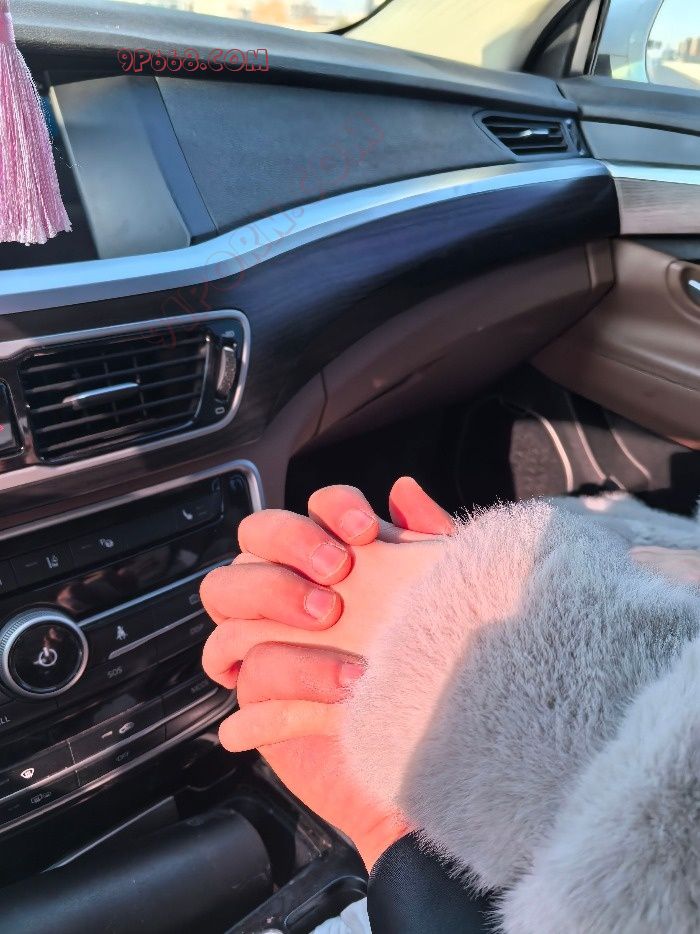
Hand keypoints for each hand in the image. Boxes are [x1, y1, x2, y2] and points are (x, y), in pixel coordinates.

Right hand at [200, 478, 451, 866]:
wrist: (443, 755)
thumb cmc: (446, 670)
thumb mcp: (450, 598)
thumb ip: (427, 539)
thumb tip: (402, 488)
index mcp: (340, 560)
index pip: (314, 509)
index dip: (331, 509)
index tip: (368, 532)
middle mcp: (296, 590)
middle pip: (254, 537)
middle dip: (289, 542)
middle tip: (338, 574)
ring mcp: (270, 637)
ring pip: (225, 593)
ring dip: (269, 595)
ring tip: (328, 623)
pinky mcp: (259, 691)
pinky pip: (237, 665)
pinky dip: (281, 669)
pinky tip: (332, 683)